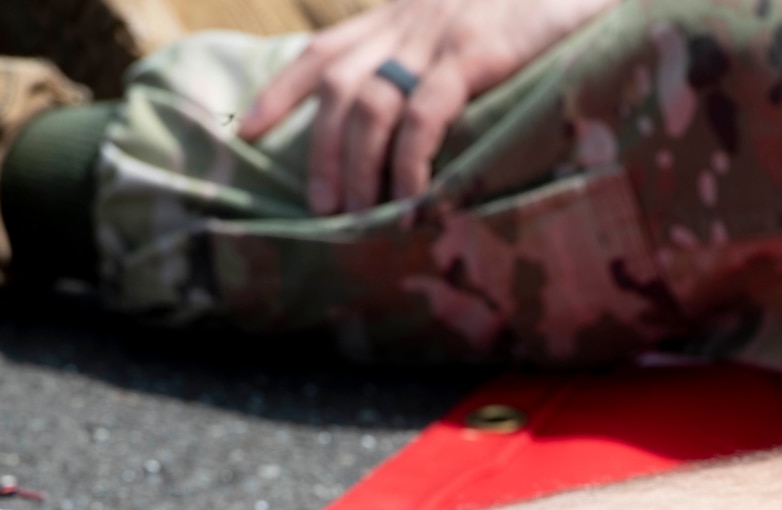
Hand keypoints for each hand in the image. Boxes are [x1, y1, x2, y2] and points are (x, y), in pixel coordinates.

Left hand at [240, 0, 621, 214]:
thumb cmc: (532, 3)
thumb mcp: (469, 18)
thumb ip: (438, 53)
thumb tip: (421, 106)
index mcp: (399, 15)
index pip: (322, 52)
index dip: (281, 92)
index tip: (249, 131)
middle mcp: (407, 24)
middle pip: (336, 86)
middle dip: (320, 151)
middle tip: (320, 208)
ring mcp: (437, 38)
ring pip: (369, 104)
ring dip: (357, 165)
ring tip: (358, 215)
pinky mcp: (474, 53)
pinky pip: (424, 114)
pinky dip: (409, 160)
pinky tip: (410, 198)